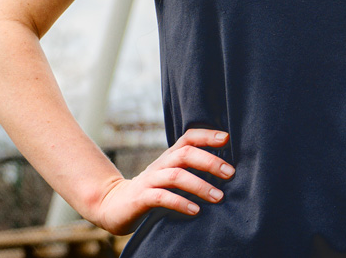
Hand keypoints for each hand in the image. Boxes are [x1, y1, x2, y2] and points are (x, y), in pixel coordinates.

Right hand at [82, 127, 233, 234]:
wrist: (115, 205)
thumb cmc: (153, 190)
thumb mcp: (172, 176)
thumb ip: (191, 169)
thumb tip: (226, 169)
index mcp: (170, 157)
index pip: (189, 138)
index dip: (207, 135)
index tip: (227, 139)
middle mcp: (161, 164)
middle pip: (185, 154)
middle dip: (210, 161)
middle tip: (230, 173)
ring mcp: (150, 180)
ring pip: (176, 175)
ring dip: (200, 185)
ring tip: (218, 197)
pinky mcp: (141, 198)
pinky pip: (162, 197)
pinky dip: (180, 202)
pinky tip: (195, 210)